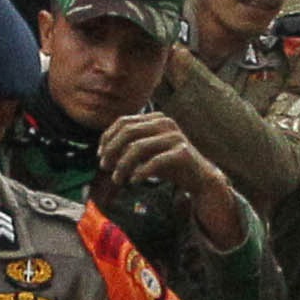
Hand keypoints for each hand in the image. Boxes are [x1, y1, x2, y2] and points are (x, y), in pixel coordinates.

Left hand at [100, 111, 236, 242]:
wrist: (199, 177)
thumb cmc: (169, 164)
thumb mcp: (147, 152)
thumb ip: (129, 147)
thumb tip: (103, 152)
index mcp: (155, 118)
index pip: (123, 122)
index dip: (108, 138)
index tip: (100, 155)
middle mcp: (165, 123)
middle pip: (128, 132)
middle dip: (112, 151)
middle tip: (105, 167)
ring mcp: (175, 136)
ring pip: (138, 147)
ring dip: (123, 165)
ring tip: (117, 179)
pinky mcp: (183, 152)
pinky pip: (155, 161)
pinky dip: (141, 172)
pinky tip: (134, 181)